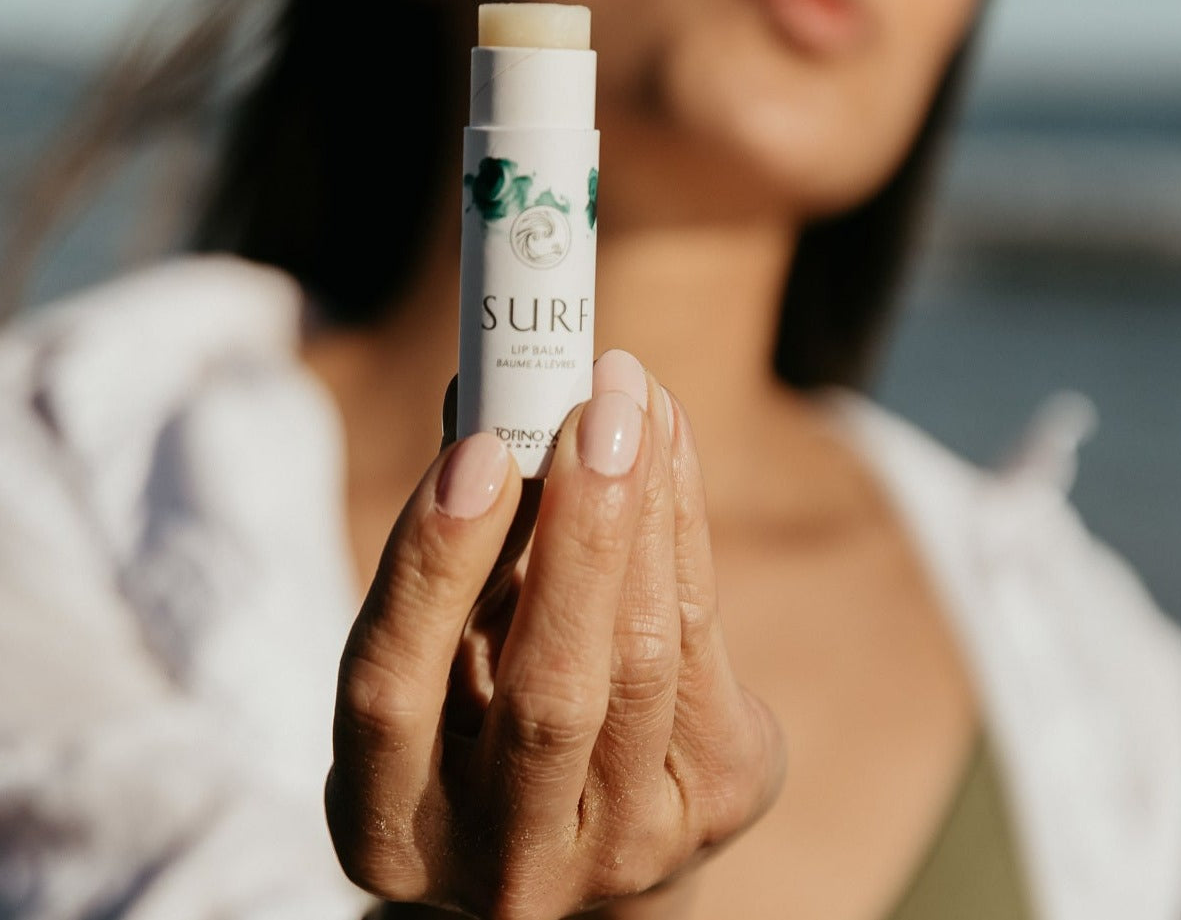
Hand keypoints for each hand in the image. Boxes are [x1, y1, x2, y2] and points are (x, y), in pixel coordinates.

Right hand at [325, 350, 783, 918]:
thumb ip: (457, 544)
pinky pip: (700, 637)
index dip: (434, 568)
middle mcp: (503, 865)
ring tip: (636, 397)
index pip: (389, 694)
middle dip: (581, 534)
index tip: (482, 449)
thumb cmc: (486, 705)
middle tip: (598, 405)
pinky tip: (667, 437)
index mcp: (388, 827)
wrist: (595, 819)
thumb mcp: (444, 646)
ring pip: (641, 659)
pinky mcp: (713, 803)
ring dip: (647, 508)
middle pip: (548, 696)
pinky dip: (682, 523)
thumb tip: (484, 394)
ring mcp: (622, 849)